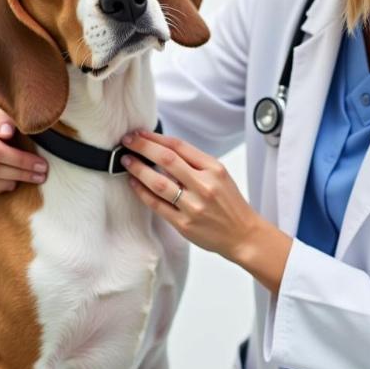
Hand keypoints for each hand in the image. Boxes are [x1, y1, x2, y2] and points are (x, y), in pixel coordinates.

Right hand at [0, 102, 48, 194]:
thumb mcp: (3, 107)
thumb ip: (6, 116)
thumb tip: (5, 133)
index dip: (21, 160)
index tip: (41, 164)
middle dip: (21, 173)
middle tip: (41, 174)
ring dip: (13, 182)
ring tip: (30, 177)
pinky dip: (0, 188)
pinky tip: (13, 181)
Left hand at [119, 128, 262, 259]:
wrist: (243, 234)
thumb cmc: (229, 203)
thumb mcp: (220, 175)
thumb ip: (195, 163)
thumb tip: (162, 149)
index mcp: (214, 169)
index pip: (180, 146)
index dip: (156, 138)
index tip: (141, 134)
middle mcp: (205, 185)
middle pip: (167, 159)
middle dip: (143, 147)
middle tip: (127, 141)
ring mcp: (194, 206)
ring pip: (158, 183)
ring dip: (139, 169)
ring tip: (126, 160)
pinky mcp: (184, 224)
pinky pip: (158, 205)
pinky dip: (142, 192)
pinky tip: (134, 183)